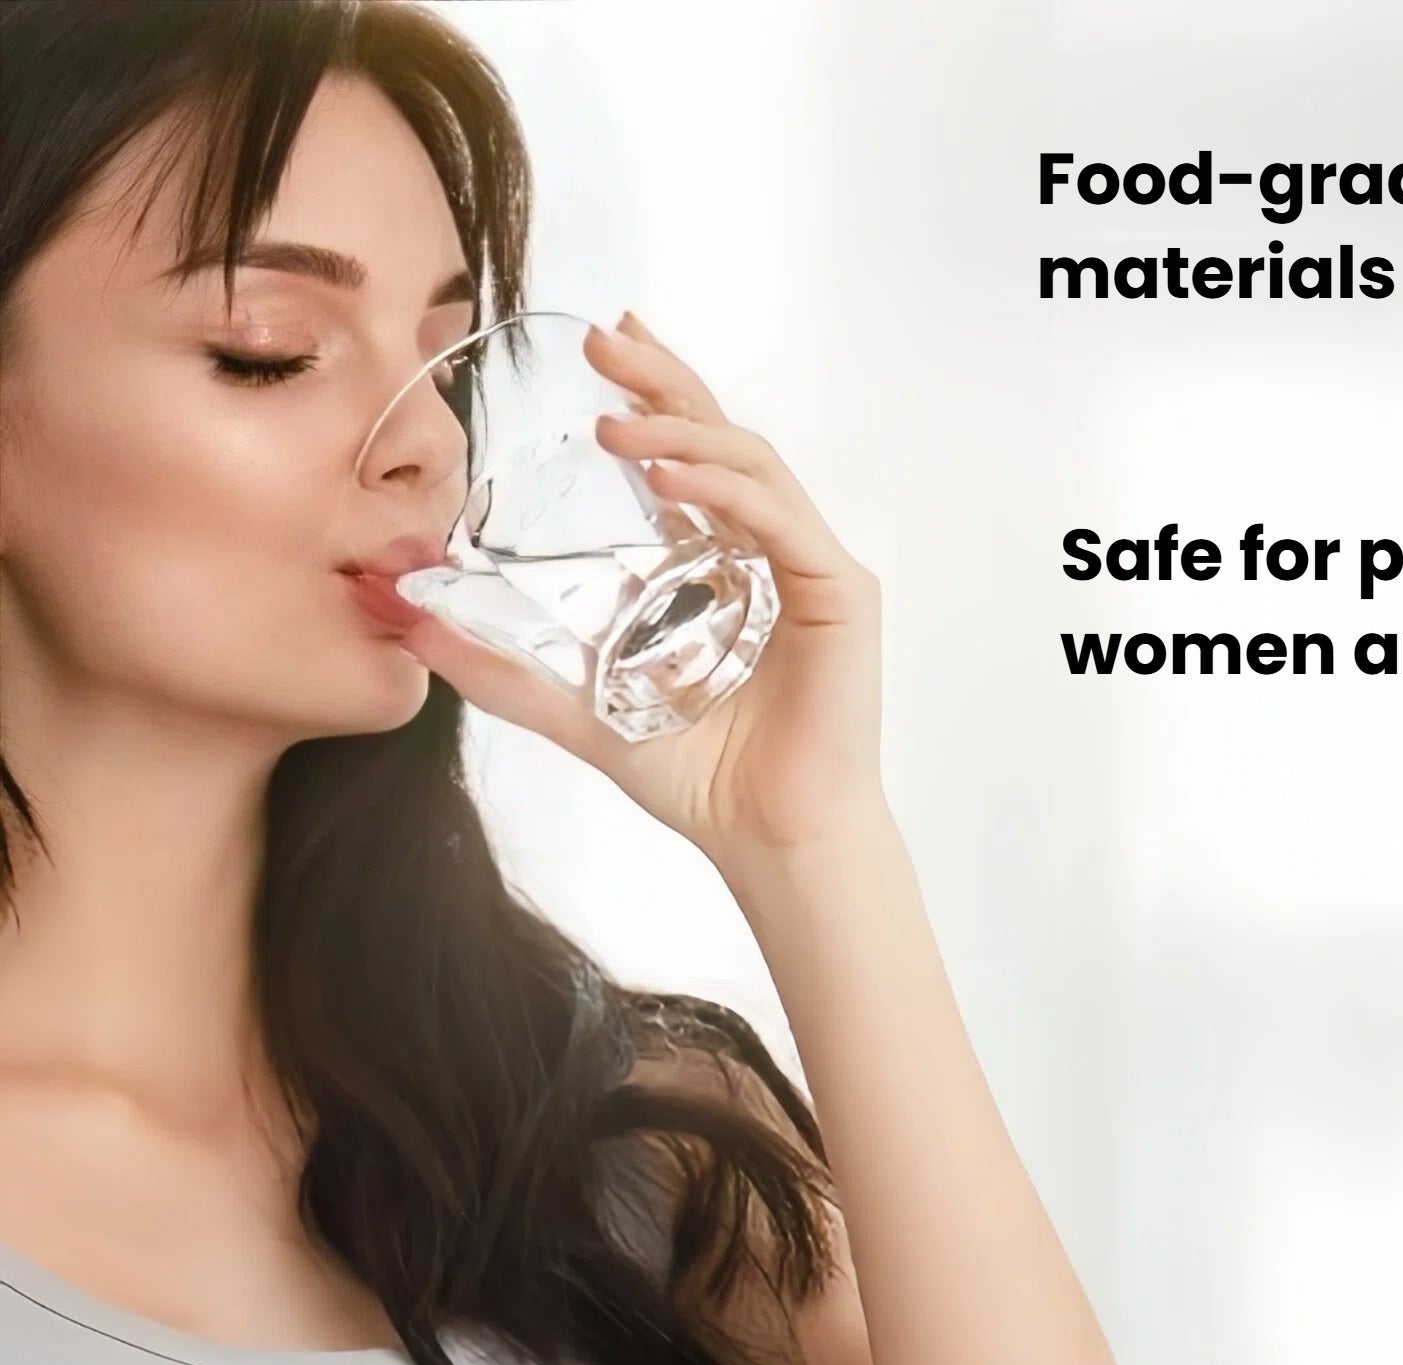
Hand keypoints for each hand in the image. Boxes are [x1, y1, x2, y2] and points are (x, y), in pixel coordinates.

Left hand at [389, 308, 887, 870]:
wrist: (767, 841)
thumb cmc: (700, 781)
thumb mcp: (580, 711)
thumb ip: (506, 671)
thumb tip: (416, 628)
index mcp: (721, 566)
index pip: (690, 457)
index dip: (652, 396)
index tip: (603, 353)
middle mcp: (769, 554)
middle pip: (722, 437)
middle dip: (665, 381)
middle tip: (607, 340)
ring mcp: (808, 570)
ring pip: (752, 465)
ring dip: (684, 432)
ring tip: (617, 426)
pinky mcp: (841, 597)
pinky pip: (783, 521)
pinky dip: (726, 490)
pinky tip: (669, 481)